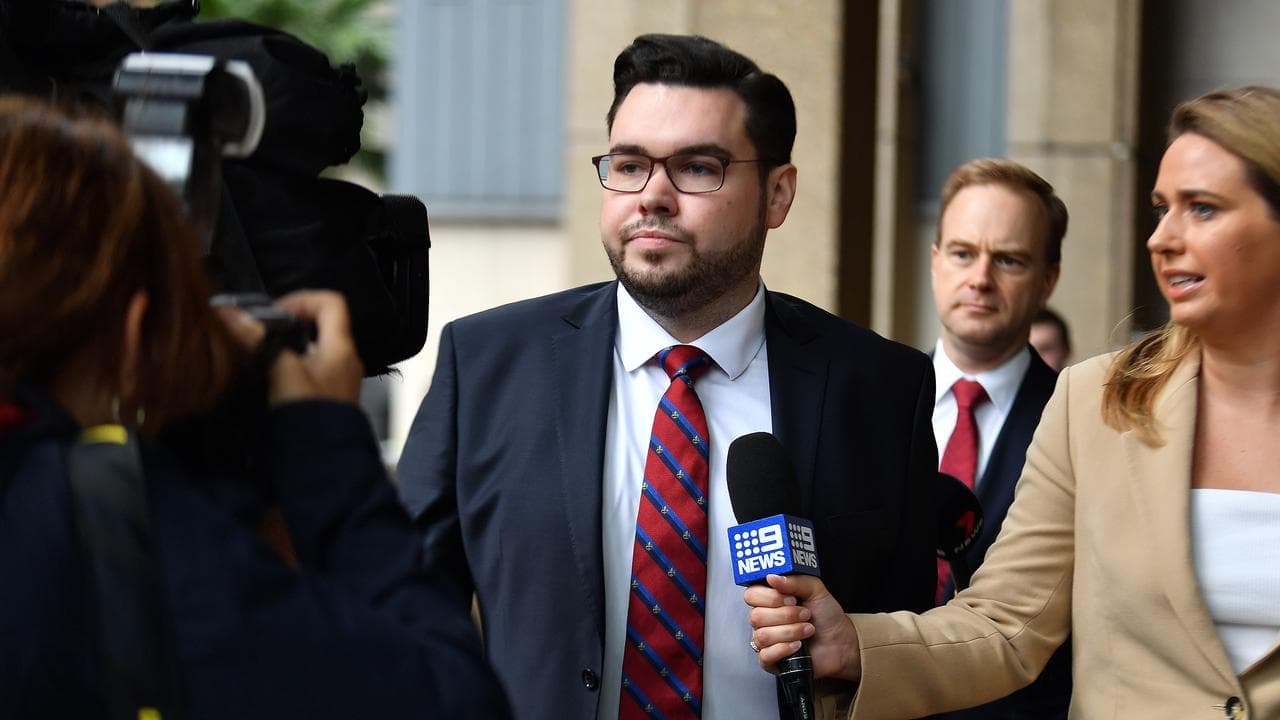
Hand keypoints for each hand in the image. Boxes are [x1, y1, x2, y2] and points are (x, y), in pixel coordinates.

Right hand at [220, 290, 363, 404]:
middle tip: (263, 331)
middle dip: (290, 322)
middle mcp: (345, 359)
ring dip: (288, 344)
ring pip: (314, 346)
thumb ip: (261, 344)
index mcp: (341, 348)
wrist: (327, 463)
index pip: (331, 302)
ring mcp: (339, 378)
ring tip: (262, 351)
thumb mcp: (284, 375)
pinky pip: (312, 367)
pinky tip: (270, 375)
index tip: (275, 313)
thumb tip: (232, 316)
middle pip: (321, 323)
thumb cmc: (311, 418)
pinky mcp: (328, 395)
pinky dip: (292, 363)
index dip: (303, 299)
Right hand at [745, 574, 862, 683]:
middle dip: (786, 615)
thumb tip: (771, 577)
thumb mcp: (815, 590)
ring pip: (762, 636)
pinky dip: (784, 649)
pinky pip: (765, 656)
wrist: (841, 641)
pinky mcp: (771, 660)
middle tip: (805, 614)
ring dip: (790, 632)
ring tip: (808, 630)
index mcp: (769, 600)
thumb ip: (794, 580)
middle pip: (756, 616)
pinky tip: (798, 646)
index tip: (791, 598)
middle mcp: (764, 619)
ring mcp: (766, 641)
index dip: (769, 597)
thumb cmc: (826, 616)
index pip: (751, 595)